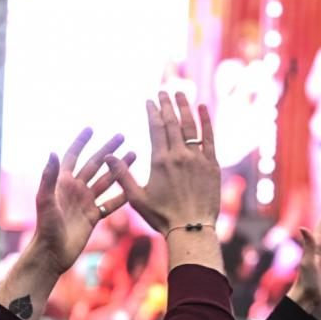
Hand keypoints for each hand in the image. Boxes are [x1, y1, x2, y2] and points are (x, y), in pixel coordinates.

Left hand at [28, 129, 135, 276]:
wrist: (52, 253)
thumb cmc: (46, 227)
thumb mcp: (45, 200)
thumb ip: (49, 176)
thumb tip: (53, 152)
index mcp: (63, 182)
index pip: (73, 156)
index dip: (81, 142)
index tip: (91, 128)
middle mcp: (75, 189)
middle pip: (94, 165)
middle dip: (107, 150)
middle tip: (121, 136)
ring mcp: (86, 202)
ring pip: (106, 181)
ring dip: (119, 169)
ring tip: (133, 155)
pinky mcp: (94, 216)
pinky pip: (111, 203)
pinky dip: (122, 195)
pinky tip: (135, 188)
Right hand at [108, 91, 219, 234]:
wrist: (191, 228)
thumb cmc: (162, 216)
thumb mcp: (136, 198)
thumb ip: (122, 175)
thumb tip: (108, 156)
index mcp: (159, 161)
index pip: (155, 128)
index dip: (152, 111)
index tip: (149, 100)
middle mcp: (179, 155)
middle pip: (172, 122)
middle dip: (166, 104)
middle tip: (163, 91)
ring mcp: (197, 158)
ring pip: (191, 126)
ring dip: (185, 107)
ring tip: (180, 93)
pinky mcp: (212, 165)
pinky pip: (209, 137)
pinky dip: (206, 121)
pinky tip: (203, 108)